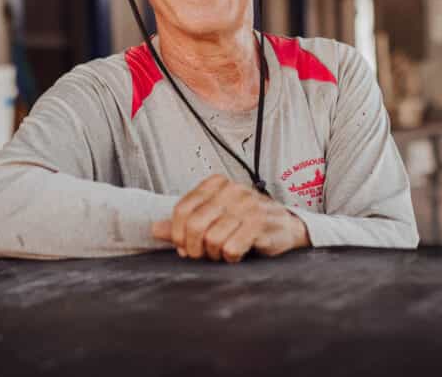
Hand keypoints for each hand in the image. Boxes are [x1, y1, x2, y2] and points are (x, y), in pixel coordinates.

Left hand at [151, 174, 310, 262]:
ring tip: (222, 252)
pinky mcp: (259, 223)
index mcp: (216, 184)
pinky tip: (237, 253)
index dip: (177, 233)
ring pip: (212, 239)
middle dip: (193, 248)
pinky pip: (231, 248)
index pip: (182, 209)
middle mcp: (231, 190)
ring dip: (214, 254)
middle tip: (201, 255)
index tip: (182, 247)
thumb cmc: (247, 222)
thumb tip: (155, 228)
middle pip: (194, 225)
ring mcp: (247, 206)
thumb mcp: (215, 217)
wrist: (287, 226)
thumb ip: (185, 222)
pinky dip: (230, 257)